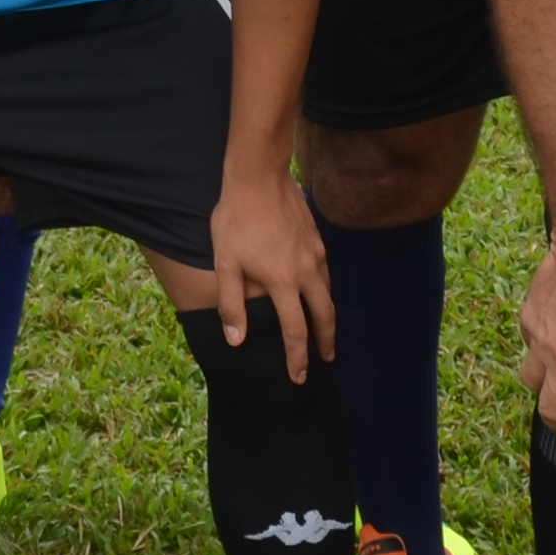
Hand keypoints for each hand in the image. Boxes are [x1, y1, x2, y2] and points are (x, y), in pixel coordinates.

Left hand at [201, 167, 336, 377]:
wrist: (258, 177)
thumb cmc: (237, 221)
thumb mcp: (226, 264)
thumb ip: (232, 305)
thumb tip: (236, 340)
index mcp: (284, 283)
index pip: (296, 331)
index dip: (298, 358)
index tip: (300, 377)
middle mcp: (307, 271)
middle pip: (325, 315)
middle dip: (326, 342)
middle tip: (327, 359)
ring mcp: (316, 253)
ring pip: (329, 292)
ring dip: (328, 315)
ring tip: (324, 329)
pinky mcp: (317, 238)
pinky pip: (326, 271)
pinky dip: (325, 288)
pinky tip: (316, 289)